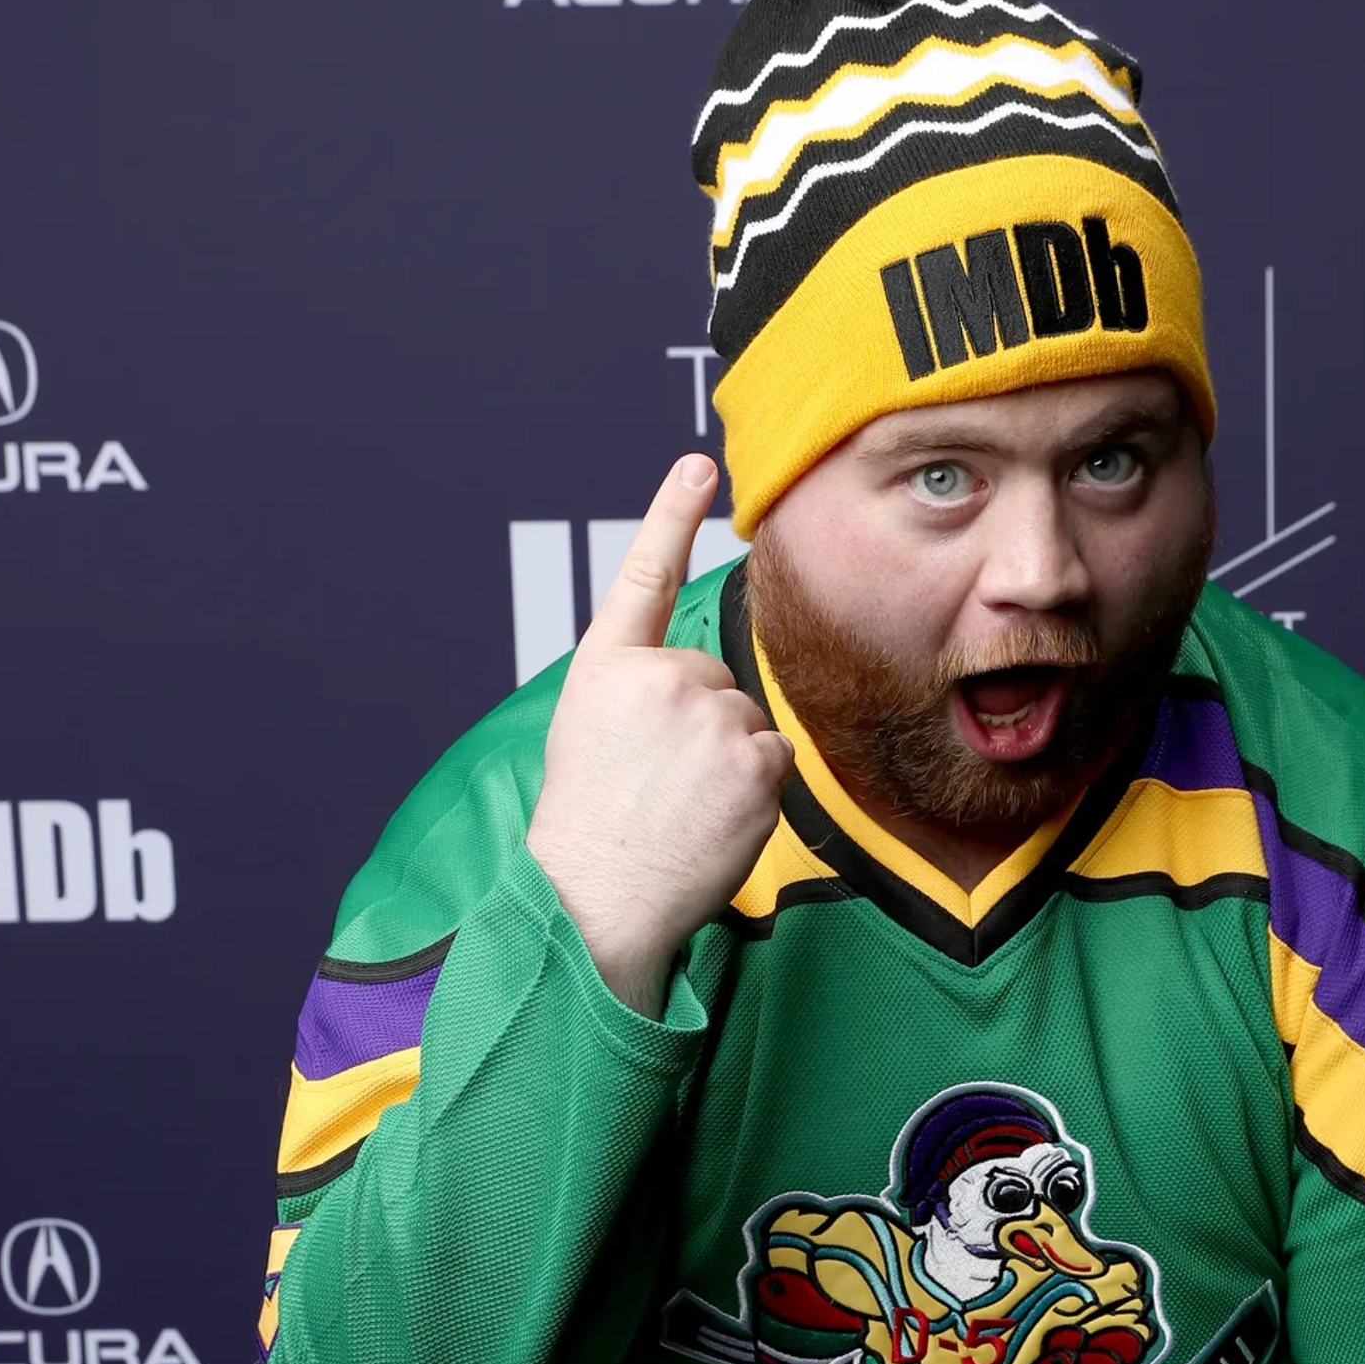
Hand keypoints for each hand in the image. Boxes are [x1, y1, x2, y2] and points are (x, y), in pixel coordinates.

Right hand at [526, 454, 790, 1012]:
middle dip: (702, 726)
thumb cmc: (591, 829)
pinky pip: (773, 759)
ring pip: (746, 722)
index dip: (670, 516)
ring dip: (728, 762)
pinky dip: (755, 791)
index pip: (644, 577)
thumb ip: (639, 693)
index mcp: (607, 669)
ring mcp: (709, 714)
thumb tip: (695, 687)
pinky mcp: (754, 757)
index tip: (696, 463)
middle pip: (714, 679)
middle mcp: (658, 678)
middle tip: (659, 784)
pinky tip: (713, 819)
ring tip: (681, 807)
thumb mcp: (591, 734)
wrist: (597, 900)